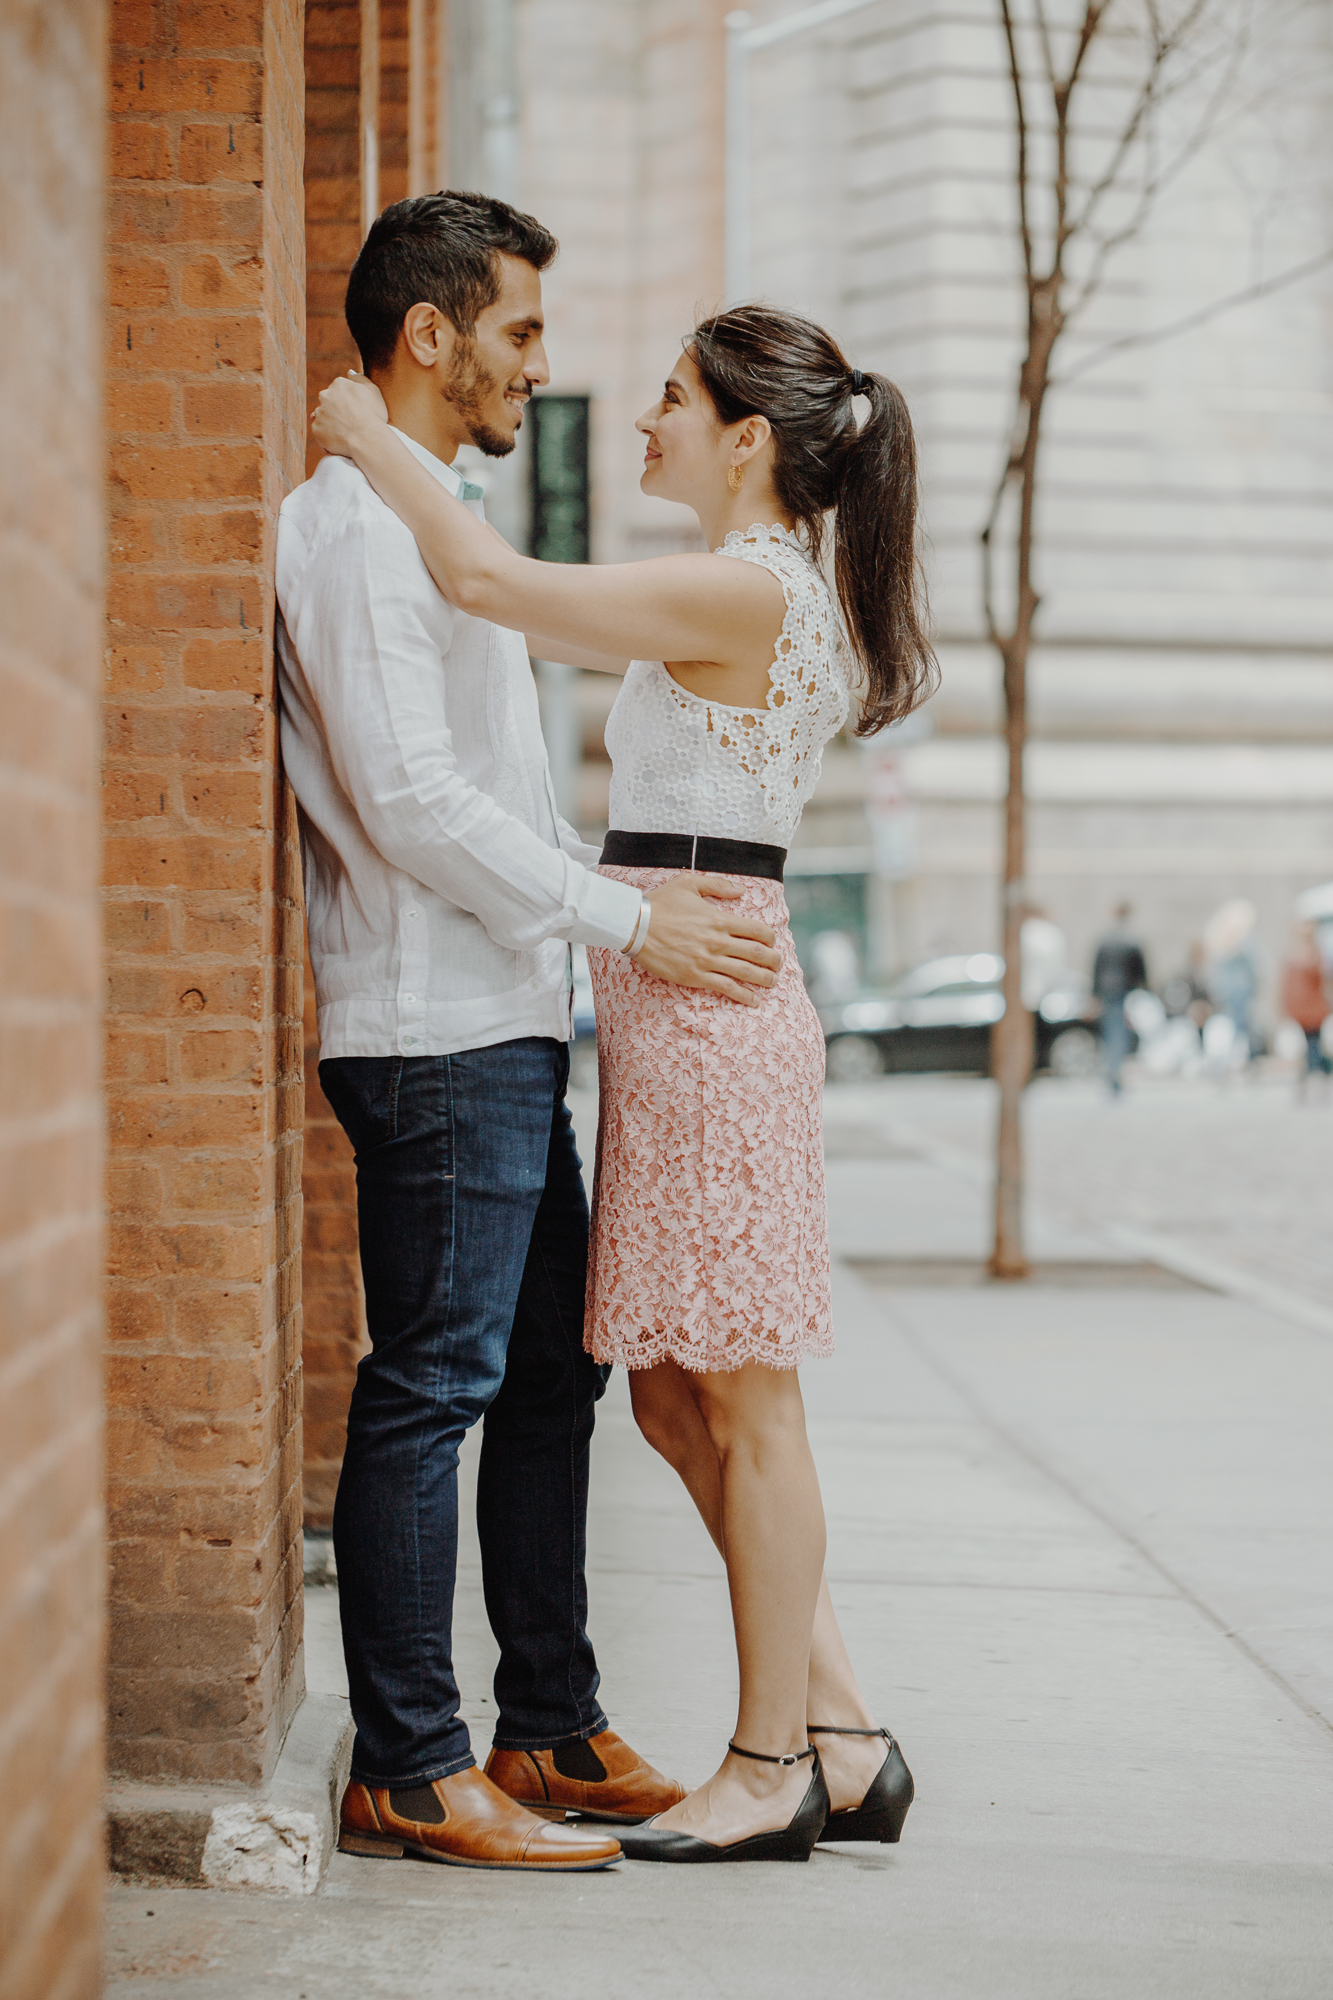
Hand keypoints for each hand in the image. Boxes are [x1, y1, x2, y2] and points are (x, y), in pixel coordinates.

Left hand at [311, 370, 388, 459]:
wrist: (366, 438)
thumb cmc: (373, 415)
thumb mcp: (373, 391)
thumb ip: (360, 379)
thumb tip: (349, 373)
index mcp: (339, 384)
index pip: (339, 390)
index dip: (348, 401)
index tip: (356, 410)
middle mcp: (325, 395)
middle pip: (328, 401)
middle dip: (336, 409)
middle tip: (350, 421)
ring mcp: (319, 412)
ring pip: (323, 416)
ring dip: (331, 422)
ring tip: (346, 432)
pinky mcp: (316, 429)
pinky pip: (321, 432)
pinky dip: (328, 435)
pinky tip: (340, 439)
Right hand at [634, 874, 779, 1004]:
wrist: (635, 925)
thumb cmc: (660, 903)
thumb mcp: (689, 884)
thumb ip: (718, 886)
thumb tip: (741, 890)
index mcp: (719, 919)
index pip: (757, 930)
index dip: (770, 938)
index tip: (771, 942)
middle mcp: (718, 941)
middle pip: (757, 953)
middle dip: (773, 960)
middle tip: (778, 964)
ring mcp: (707, 961)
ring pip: (746, 973)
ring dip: (764, 979)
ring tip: (772, 982)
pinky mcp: (695, 977)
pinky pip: (726, 988)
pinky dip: (743, 996)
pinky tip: (753, 1000)